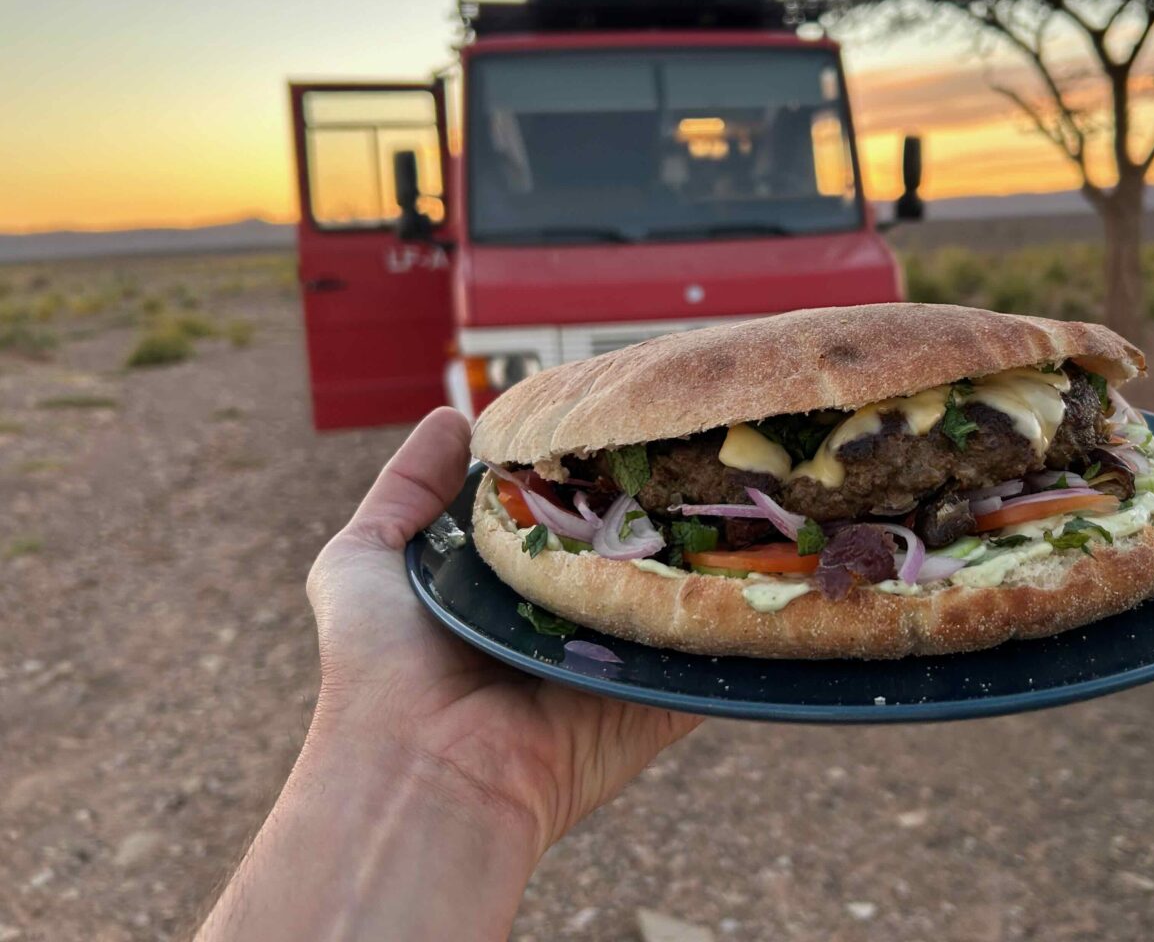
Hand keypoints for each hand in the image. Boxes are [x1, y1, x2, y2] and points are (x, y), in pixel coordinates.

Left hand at [305, 406, 701, 855]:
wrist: (419, 770)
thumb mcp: (362, 558)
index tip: (619, 406)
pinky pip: (710, 650)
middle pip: (629, 543)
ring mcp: (620, 658)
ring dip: (707, 546)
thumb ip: (406, 489)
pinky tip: (768, 553)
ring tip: (741, 479)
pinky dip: (736, 612)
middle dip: (658, 497)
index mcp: (513, 585)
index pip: (567, 511)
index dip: (589, 465)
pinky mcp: (658, 699)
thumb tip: (454, 416)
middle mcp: (570, 617)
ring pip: (677, 588)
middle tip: (690, 432)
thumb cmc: (379, 666)